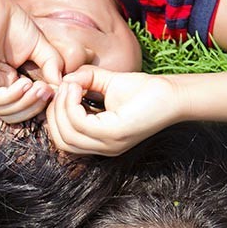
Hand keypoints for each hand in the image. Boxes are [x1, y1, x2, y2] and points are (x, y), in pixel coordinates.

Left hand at [0, 0, 63, 121]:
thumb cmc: (13, 22)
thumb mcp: (40, 48)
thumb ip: (51, 66)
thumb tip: (60, 86)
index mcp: (6, 84)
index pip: (22, 109)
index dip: (40, 107)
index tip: (56, 92)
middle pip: (13, 116)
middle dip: (34, 108)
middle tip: (49, 92)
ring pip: (3, 111)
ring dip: (26, 103)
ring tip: (41, 88)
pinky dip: (13, 96)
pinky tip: (26, 83)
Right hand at [45, 67, 178, 154]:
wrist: (172, 94)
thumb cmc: (144, 90)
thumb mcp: (107, 83)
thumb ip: (84, 81)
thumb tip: (63, 80)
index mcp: (100, 141)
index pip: (62, 139)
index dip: (55, 114)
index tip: (63, 89)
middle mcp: (104, 148)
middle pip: (60, 140)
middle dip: (54, 111)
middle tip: (65, 87)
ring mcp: (109, 144)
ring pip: (66, 134)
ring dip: (62, 107)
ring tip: (72, 86)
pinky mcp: (115, 134)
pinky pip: (80, 124)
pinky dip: (72, 104)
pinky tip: (79, 87)